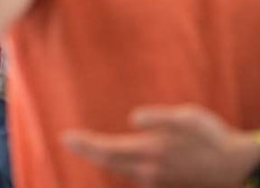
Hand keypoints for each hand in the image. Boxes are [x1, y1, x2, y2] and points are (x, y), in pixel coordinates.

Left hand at [64, 104, 259, 187]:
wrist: (234, 167)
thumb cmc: (211, 138)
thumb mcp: (189, 118)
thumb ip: (160, 117)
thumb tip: (132, 117)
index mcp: (149, 151)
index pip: (106, 149)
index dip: (84, 144)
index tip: (65, 137)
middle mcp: (147, 170)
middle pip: (107, 162)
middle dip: (86, 151)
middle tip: (67, 140)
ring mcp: (154, 180)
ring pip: (119, 170)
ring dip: (100, 159)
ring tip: (87, 147)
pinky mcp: (162, 183)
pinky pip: (131, 175)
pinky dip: (117, 165)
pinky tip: (115, 158)